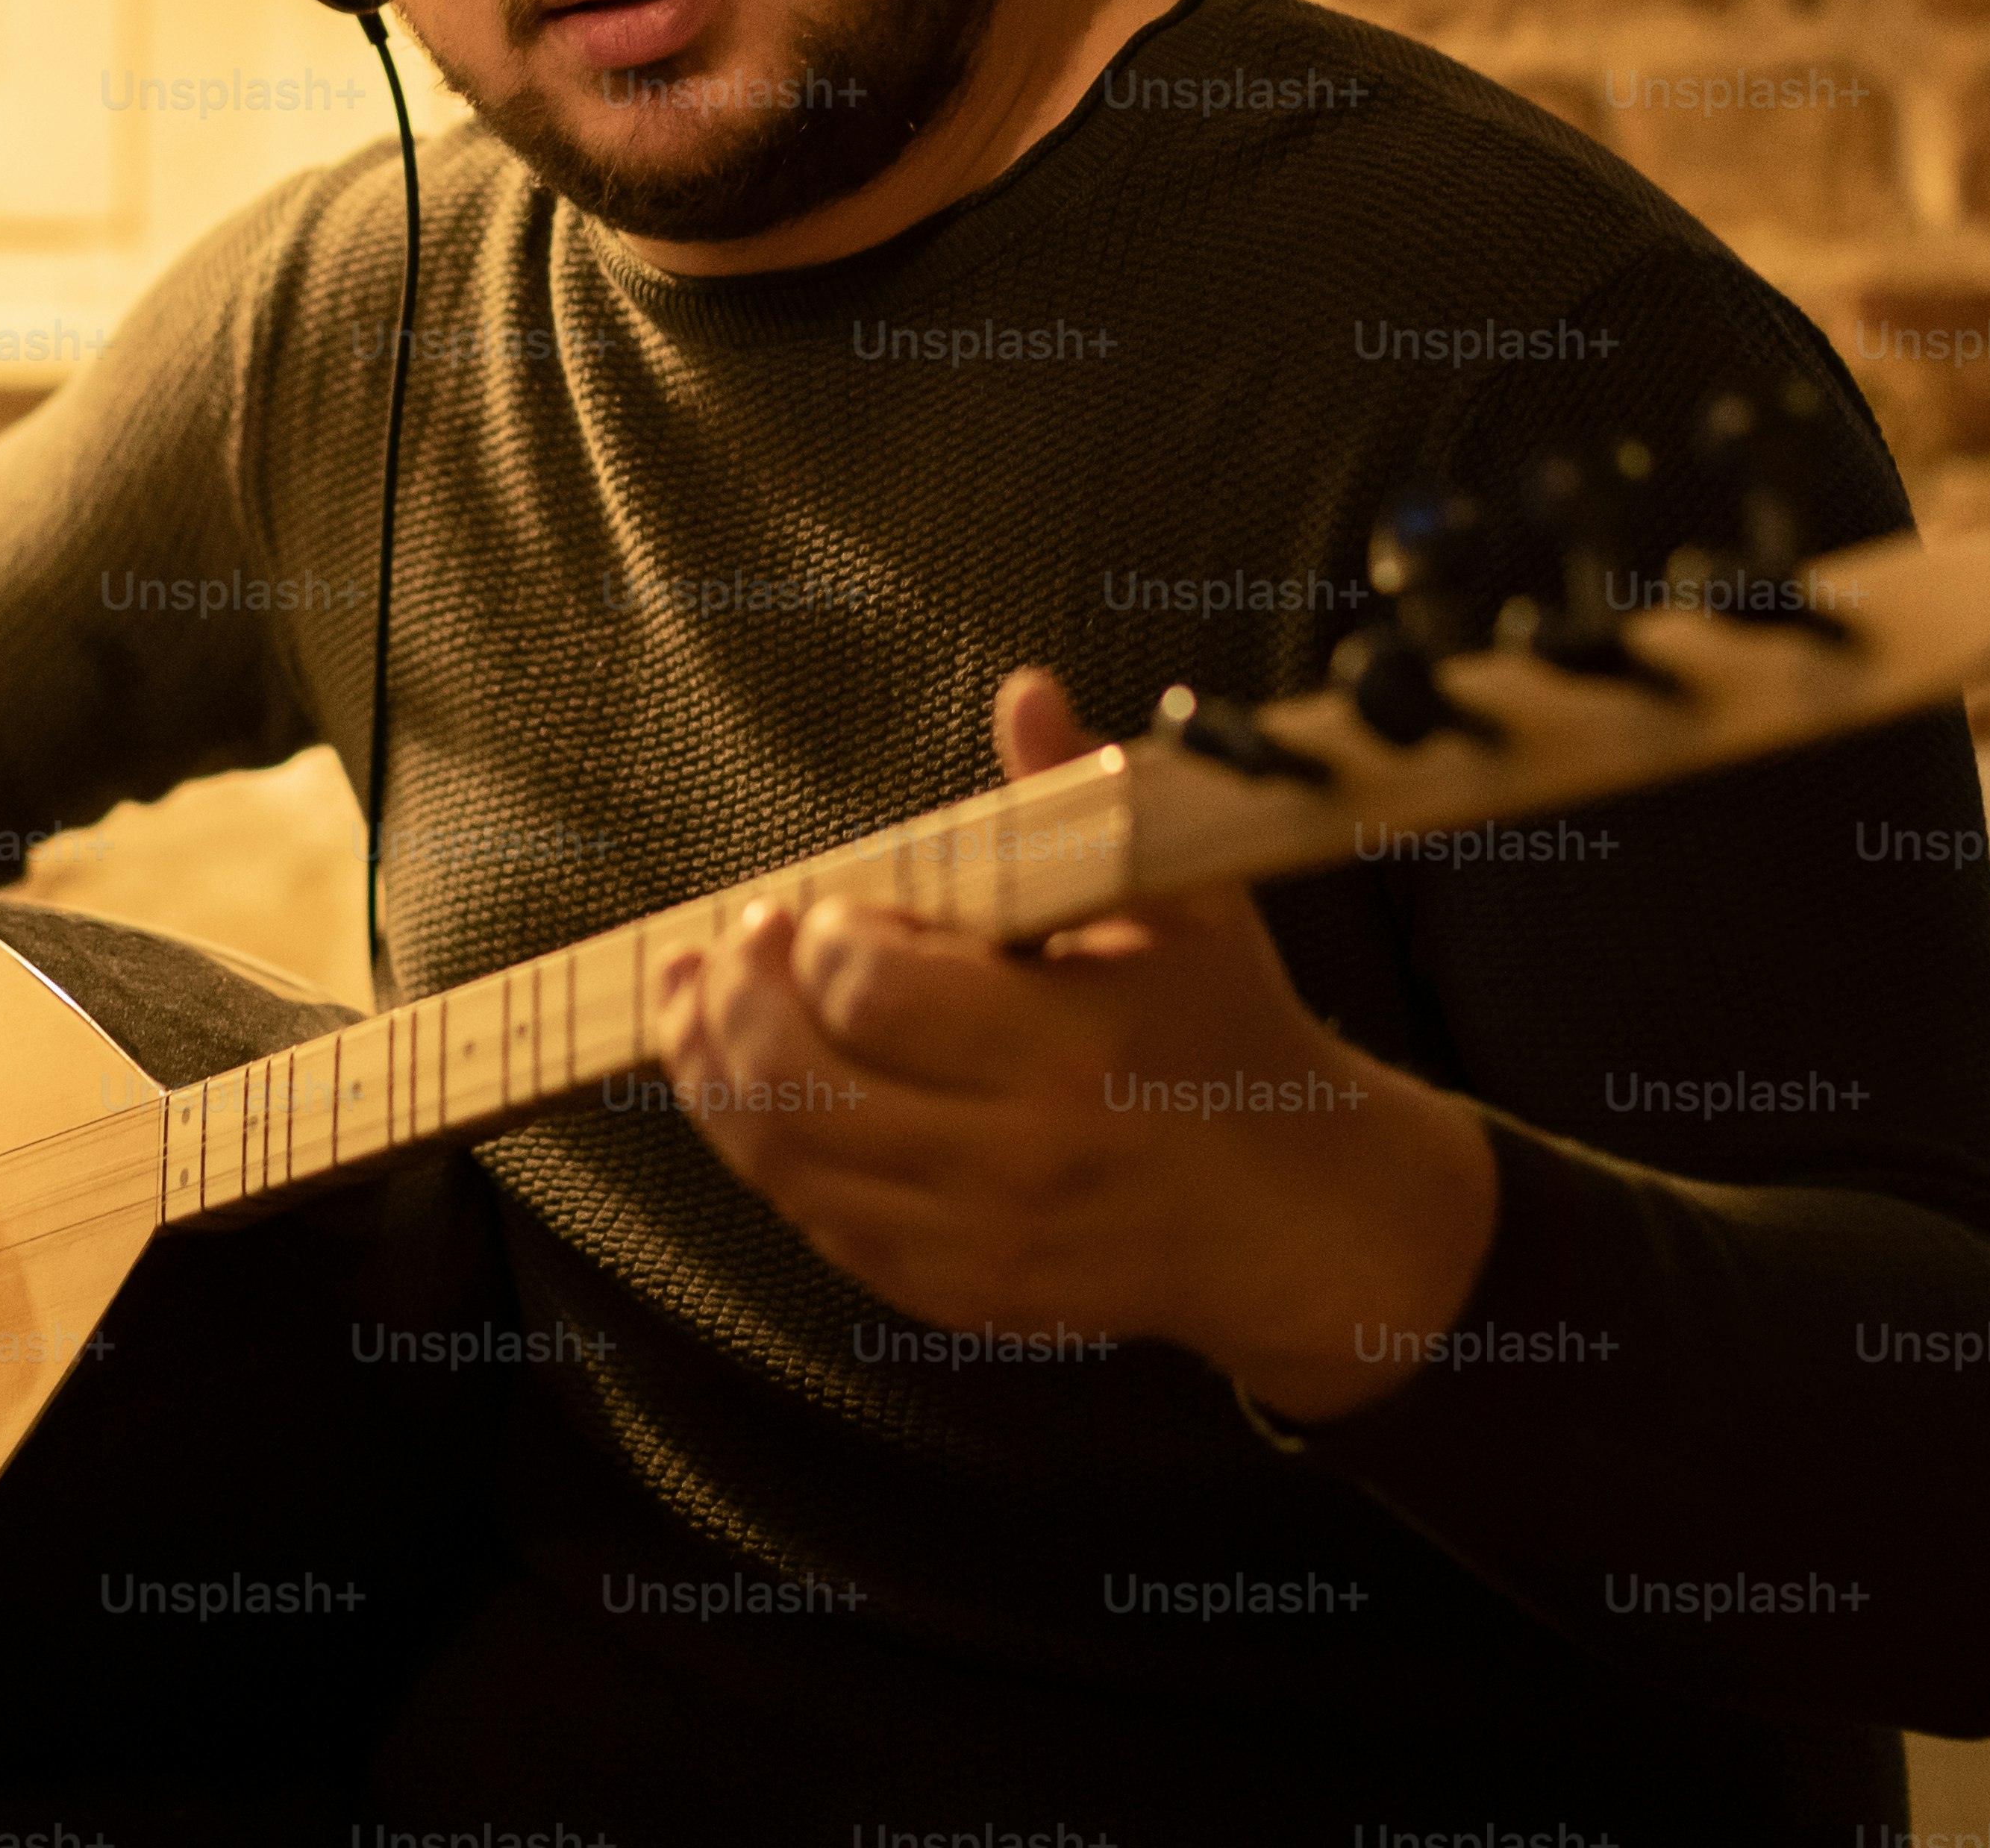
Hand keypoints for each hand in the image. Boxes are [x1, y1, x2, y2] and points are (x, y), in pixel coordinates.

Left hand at [647, 666, 1500, 1426]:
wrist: (1298, 1215)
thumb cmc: (1230, 1036)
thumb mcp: (1183, 904)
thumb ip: (1080, 803)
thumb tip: (1027, 695)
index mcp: (1071, 1048)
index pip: (874, 994)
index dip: (818, 940)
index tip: (813, 907)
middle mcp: (1016, 1158)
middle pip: (801, 1084)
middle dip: (732, 1004)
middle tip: (720, 948)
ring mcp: (981, 1242)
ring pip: (788, 1164)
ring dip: (715, 1079)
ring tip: (691, 1010)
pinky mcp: (962, 1294)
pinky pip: (822, 1226)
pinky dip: (769, 1157)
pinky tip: (751, 1098)